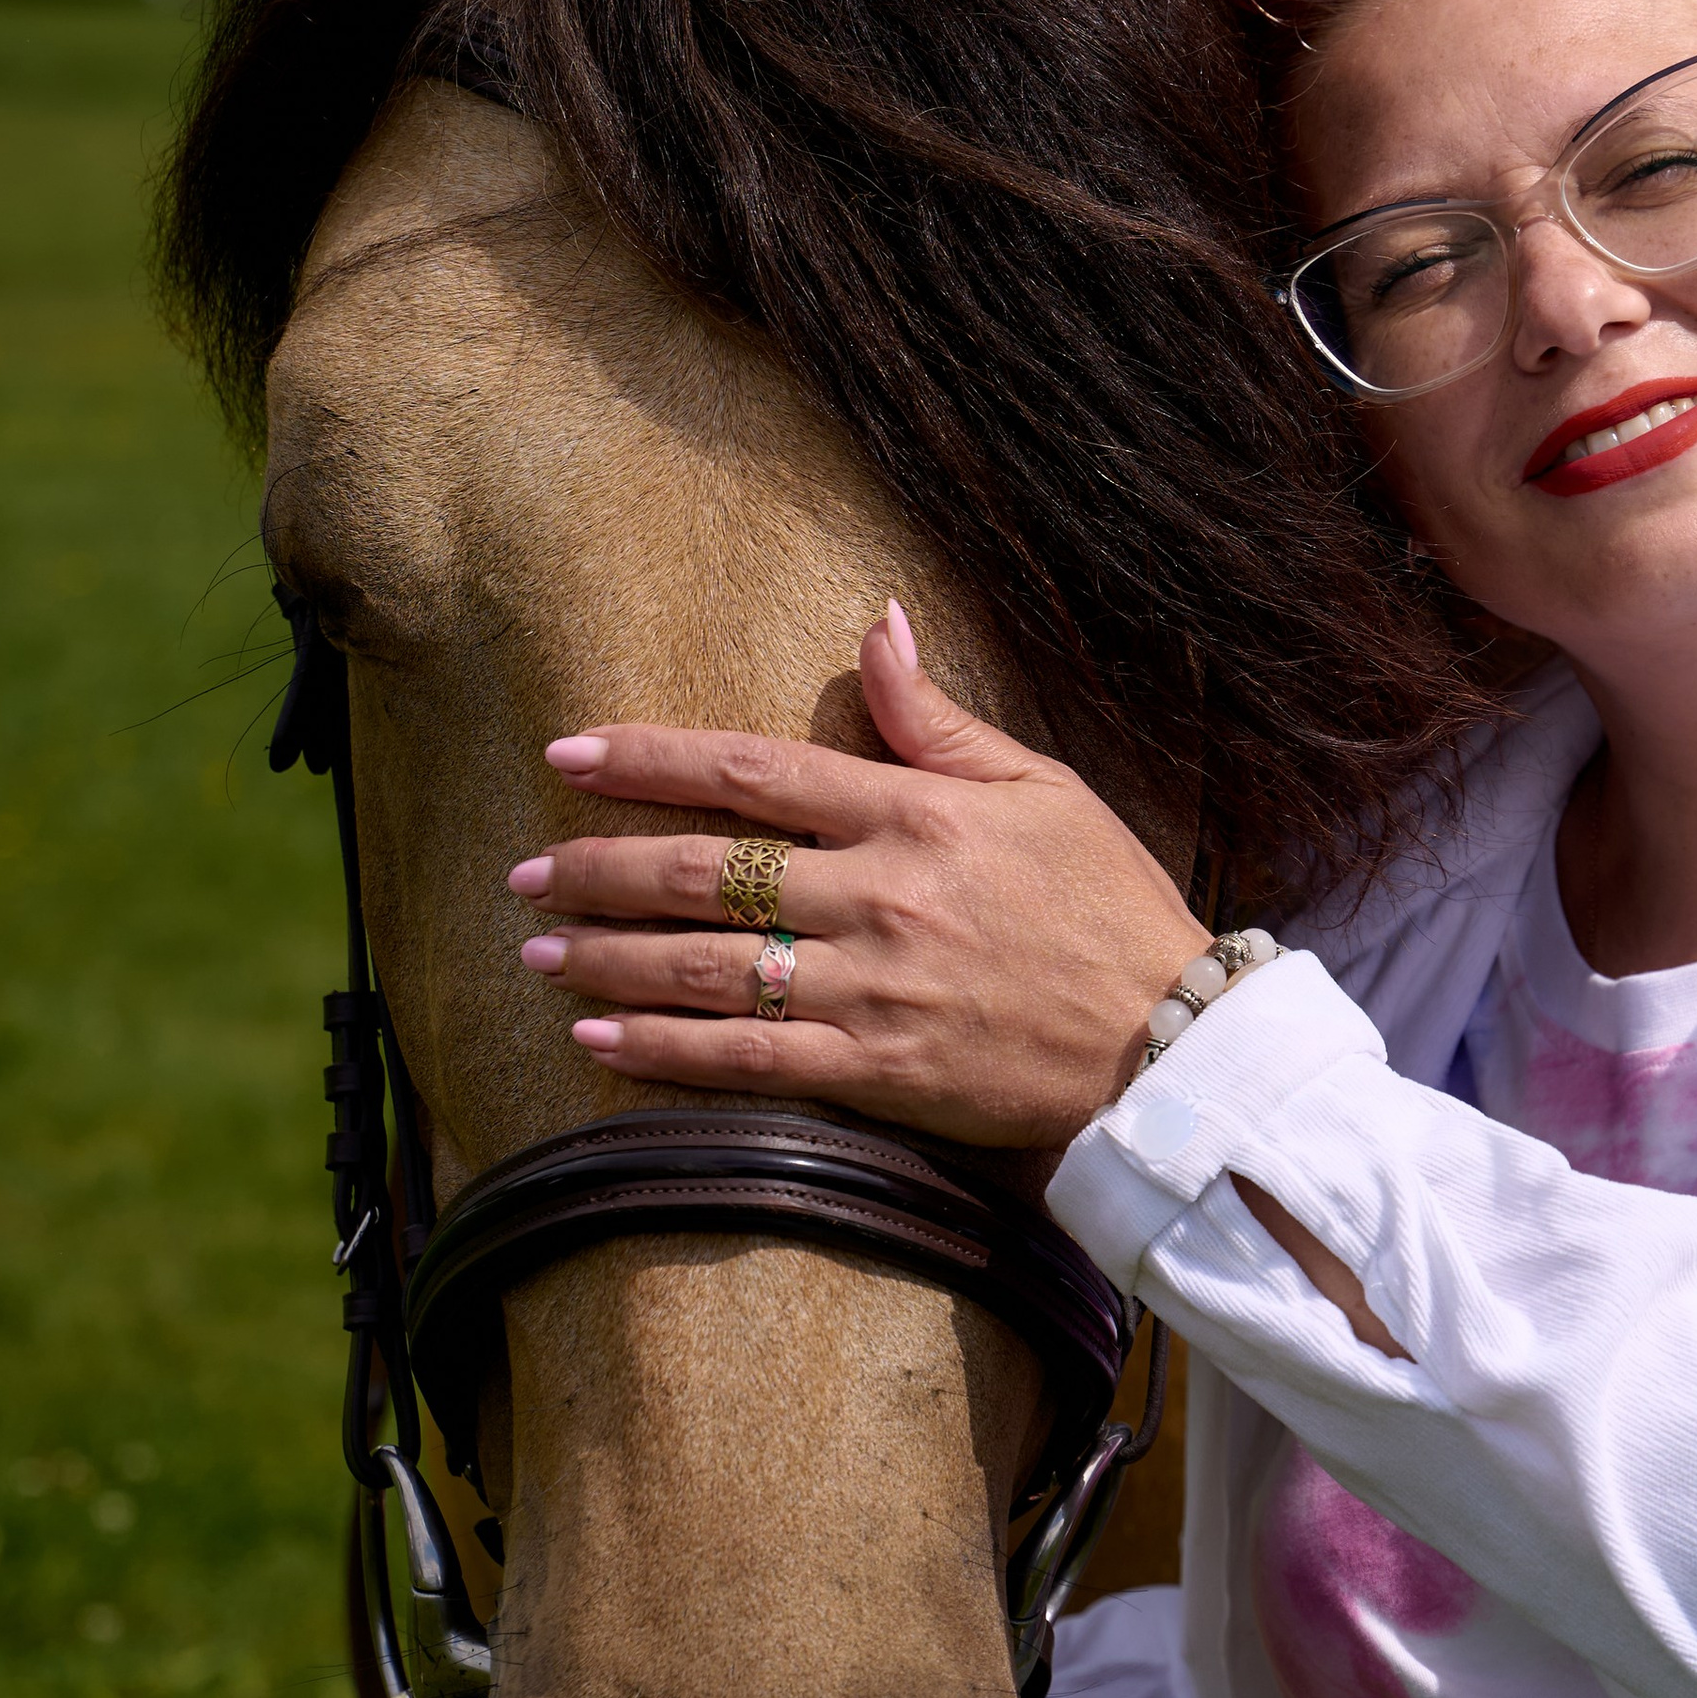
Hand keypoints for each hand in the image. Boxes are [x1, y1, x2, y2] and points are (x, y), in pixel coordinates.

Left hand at [508, 603, 1209, 1153]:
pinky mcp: (879, 1072)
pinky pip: (747, 1059)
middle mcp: (883, 894)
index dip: (650, 761)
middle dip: (599, 866)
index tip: (568, 755)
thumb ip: (937, 718)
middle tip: (523, 871)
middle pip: (708, 870)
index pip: (755, 771)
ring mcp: (875, 988)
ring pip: (709, 966)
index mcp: (918, 813)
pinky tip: (597, 1036)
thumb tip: (876, 625)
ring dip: (609, 955)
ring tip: (538, 948)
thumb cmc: (1109, 905)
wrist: (1173, 1044)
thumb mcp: (1041, 785)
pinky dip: (662, 1049)